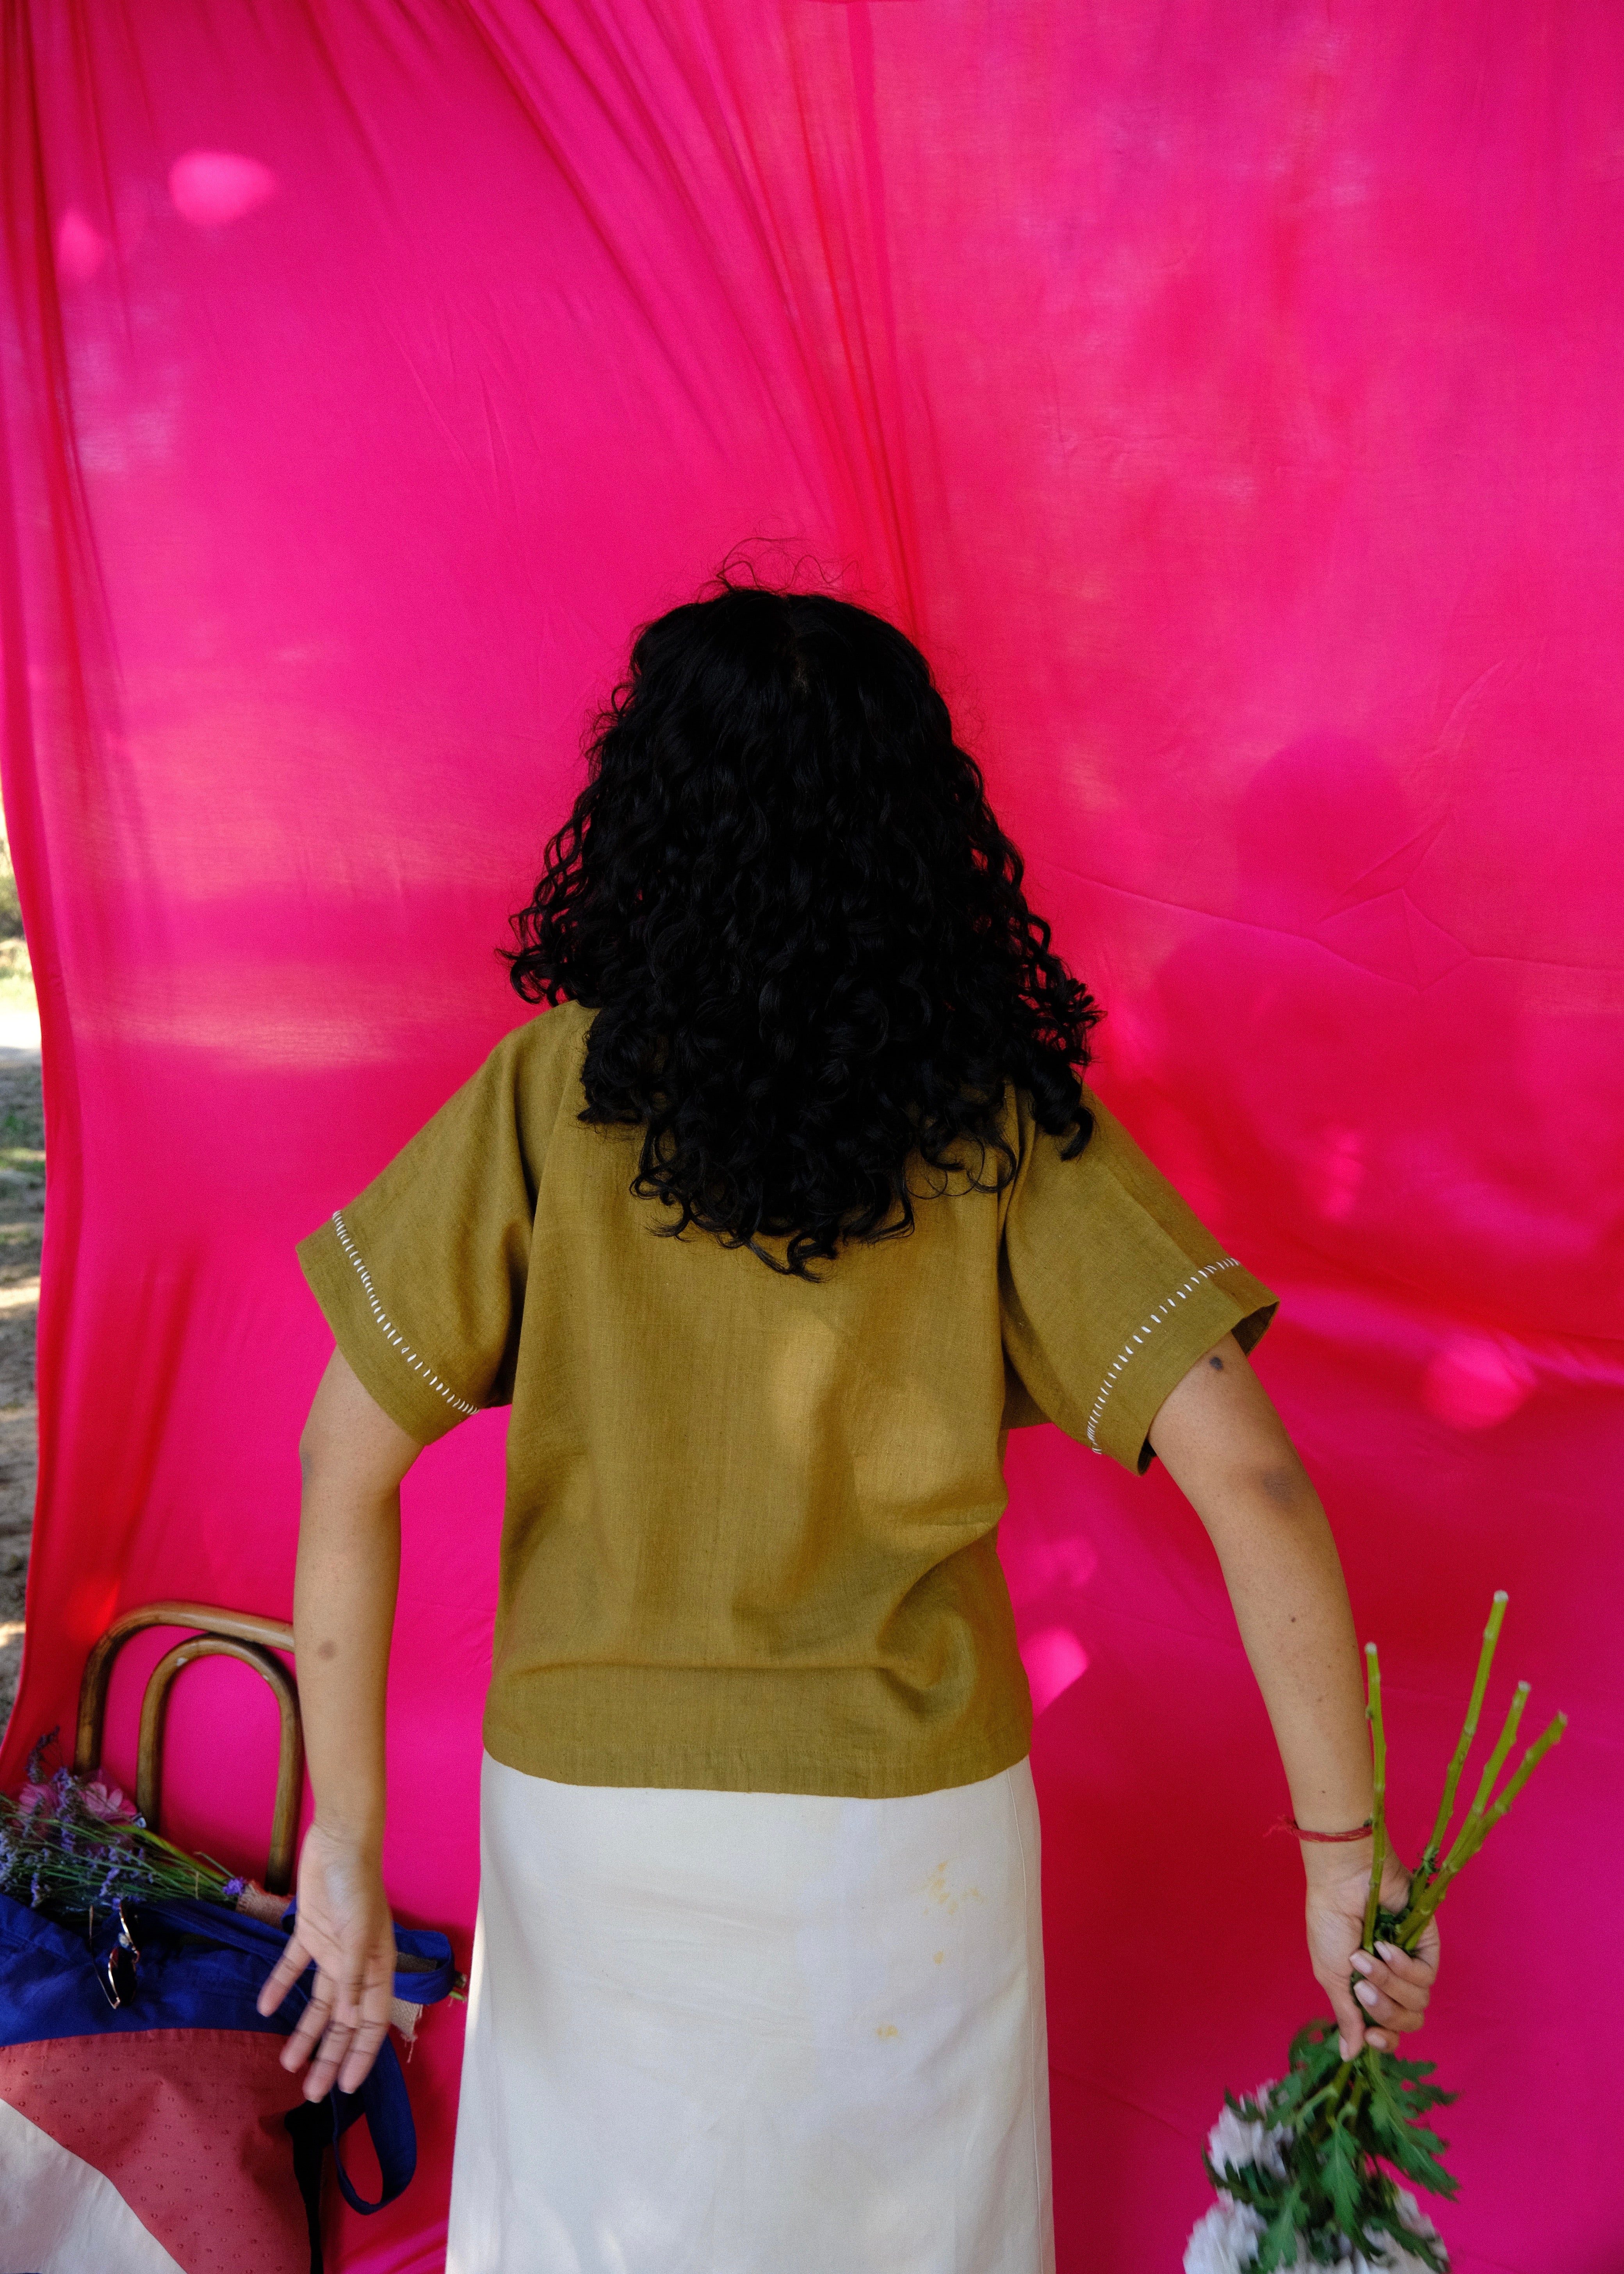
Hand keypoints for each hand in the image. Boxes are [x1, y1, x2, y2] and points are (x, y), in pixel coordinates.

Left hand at [257, 1823, 396, 2098]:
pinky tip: (263, 2008)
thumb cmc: (356, 1885)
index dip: (361, 2055)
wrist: (338, 1841)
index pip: (371, 2022)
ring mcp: (331, 1950)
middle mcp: (355, 1965)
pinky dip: (279, 1988)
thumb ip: (354, 1975)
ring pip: (318, 2004)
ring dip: (305, 2033)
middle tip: (311, 2093)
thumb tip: (350, 2019)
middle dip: (330, 2057)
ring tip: (286, 2064)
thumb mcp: (358, 1931)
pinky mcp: (308, 1934)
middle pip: (342, 2021)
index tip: (349, 2088)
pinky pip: (292, 1970)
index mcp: (377, 1966)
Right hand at [1303, 1852, 1440, 2060]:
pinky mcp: (1427, 1945)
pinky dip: (1403, 1966)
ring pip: (1418, 2000)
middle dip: (1385, 2010)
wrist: (1342, 1883)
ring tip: (1367, 1955)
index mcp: (1368, 1990)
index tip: (1372, 2036)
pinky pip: (1426, 1974)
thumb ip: (1346, 2016)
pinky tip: (1385, 1946)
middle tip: (1363, 1987)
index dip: (1386, 2041)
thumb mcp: (1331, 1975)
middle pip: (1408, 2021)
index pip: (1390, 2031)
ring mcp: (1411, 1963)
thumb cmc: (1329, 1924)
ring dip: (1388, 1982)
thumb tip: (1349, 2056)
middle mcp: (1393, 1981)